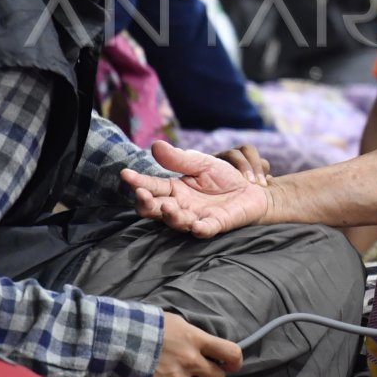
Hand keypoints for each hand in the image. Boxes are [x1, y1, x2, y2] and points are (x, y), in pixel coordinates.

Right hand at [121, 141, 268, 237]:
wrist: (251, 188)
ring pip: (177, 221)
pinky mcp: (216, 225)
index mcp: (174, 189)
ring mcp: (197, 217)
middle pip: (156, 209)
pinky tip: (197, 226)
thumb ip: (180, 159)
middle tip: (142, 194)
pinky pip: (206, 230)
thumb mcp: (202, 162)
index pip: (152, 186)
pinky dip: (201, 230)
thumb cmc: (223, 176)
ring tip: (168, 207)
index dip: (138, 182)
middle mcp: (181, 205)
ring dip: (171, 216)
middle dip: (147, 204)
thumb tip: (155, 145)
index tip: (125, 174)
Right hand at [141, 312, 242, 376]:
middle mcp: (190, 361)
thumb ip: (188, 333)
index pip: (231, 352)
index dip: (234, 361)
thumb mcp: (173, 320)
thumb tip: (197, 339)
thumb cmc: (144, 323)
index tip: (230, 364)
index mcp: (195, 339)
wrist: (117, 338)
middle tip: (199, 373)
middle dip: (210, 376)